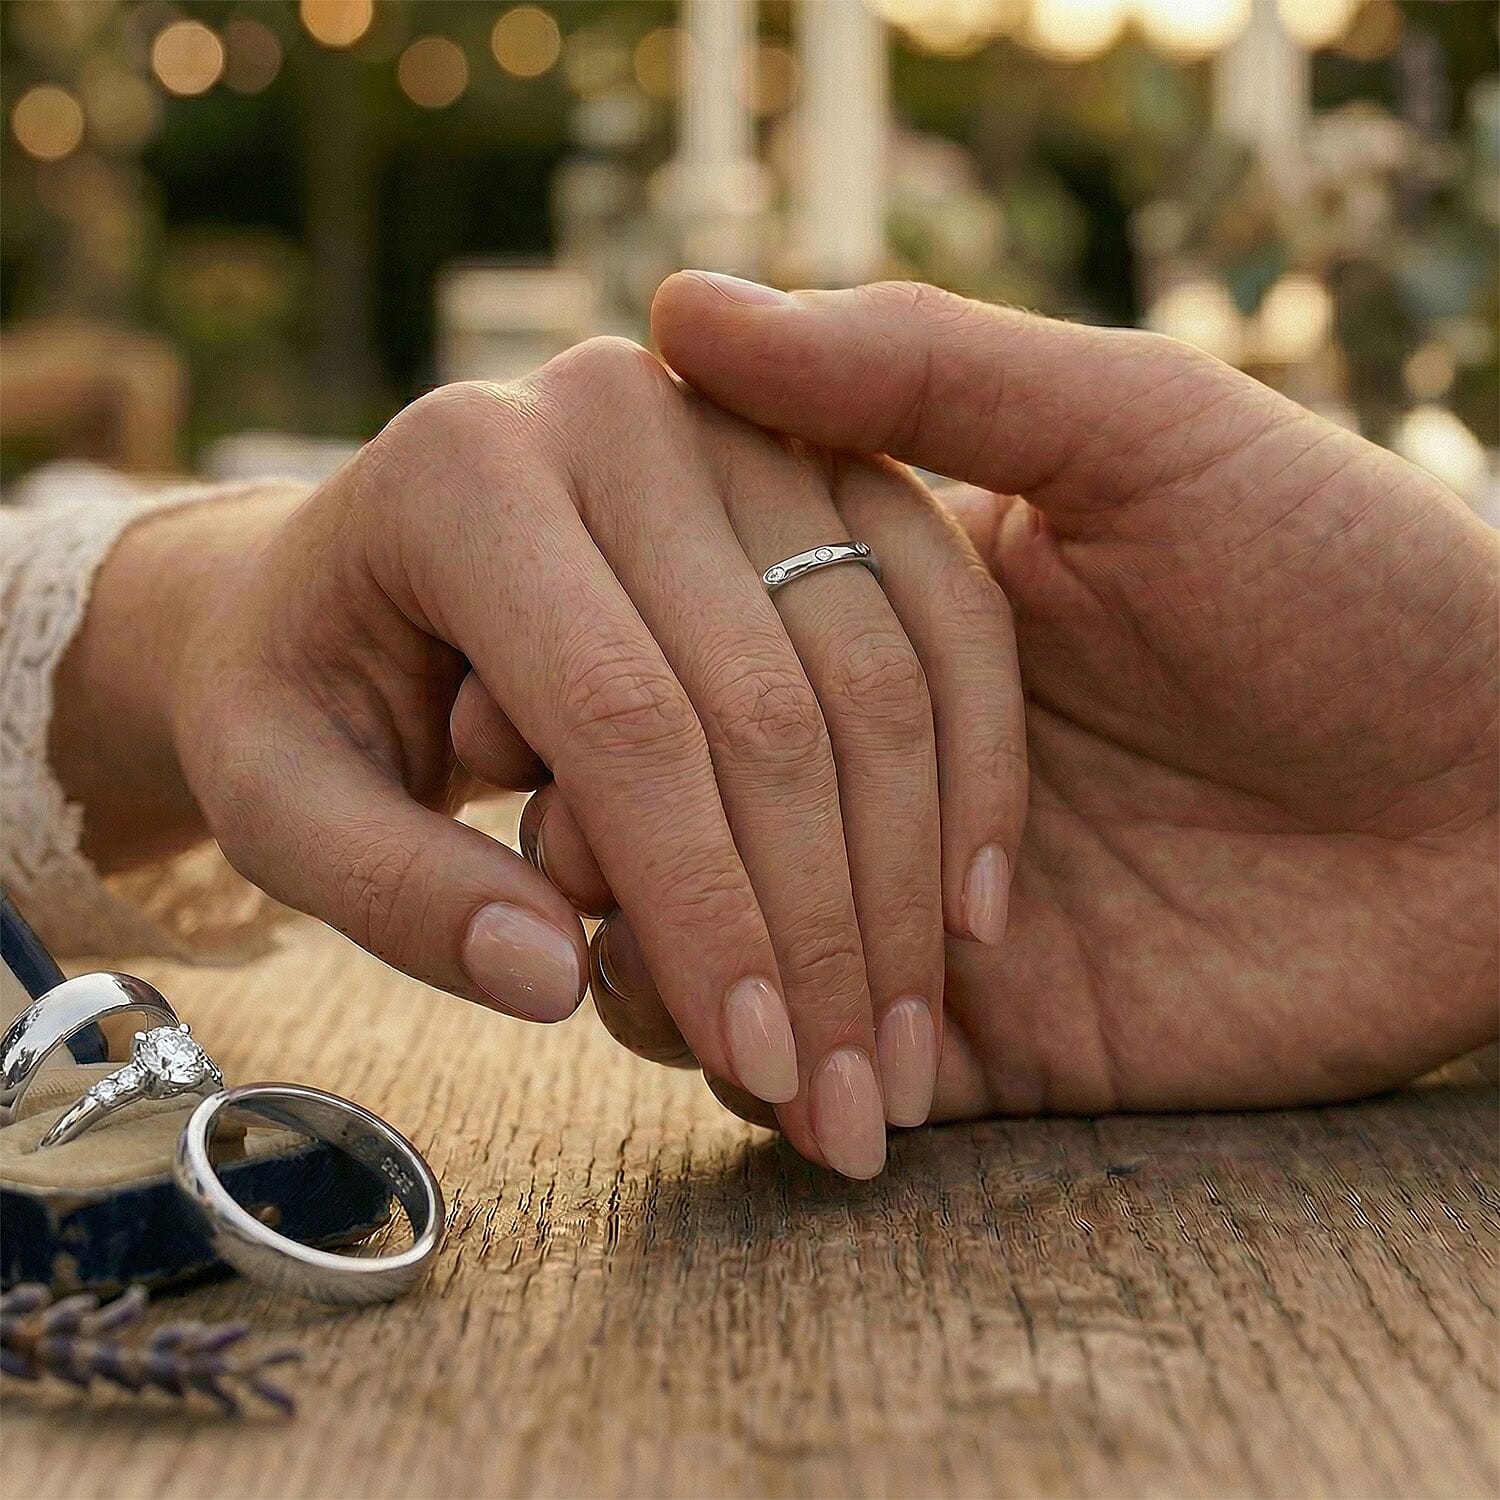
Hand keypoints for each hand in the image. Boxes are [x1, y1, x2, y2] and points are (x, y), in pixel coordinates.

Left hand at [50, 338, 1023, 1175]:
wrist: (371, 565)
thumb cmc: (310, 690)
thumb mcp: (277, 794)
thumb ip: (390, 887)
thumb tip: (556, 979)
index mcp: (462, 472)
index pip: (619, 717)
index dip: (702, 906)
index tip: (756, 1062)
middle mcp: (614, 410)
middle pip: (765, 701)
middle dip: (819, 931)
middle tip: (851, 1106)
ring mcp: (735, 420)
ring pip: (872, 664)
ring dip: (906, 880)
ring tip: (904, 1048)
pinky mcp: (820, 452)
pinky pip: (938, 604)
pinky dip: (971, 763)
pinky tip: (972, 910)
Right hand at [583, 273, 1496, 1120]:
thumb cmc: (1349, 580)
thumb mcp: (1140, 426)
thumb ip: (921, 368)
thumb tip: (682, 302)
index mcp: (903, 614)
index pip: (697, 653)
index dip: (597, 682)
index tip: (494, 702)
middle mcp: (892, 760)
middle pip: (689, 806)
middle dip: (607, 834)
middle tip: (544, 842)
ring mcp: (921, 903)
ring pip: (729, 941)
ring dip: (658, 956)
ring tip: (615, 960)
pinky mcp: (980, 1038)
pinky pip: (830, 1055)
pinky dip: (758, 1057)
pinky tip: (728, 1046)